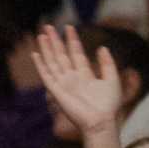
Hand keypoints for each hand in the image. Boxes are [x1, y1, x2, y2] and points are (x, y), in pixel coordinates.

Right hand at [30, 24, 126, 138]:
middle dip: (55, 40)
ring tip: (42, 35)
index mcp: (84, 74)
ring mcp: (63, 83)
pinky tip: (36, 55)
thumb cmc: (109, 105)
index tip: (69, 27)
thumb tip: (101, 47)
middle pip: (61, 55)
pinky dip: (40, 65)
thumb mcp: (112, 79)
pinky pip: (46, 75)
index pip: (75, 53)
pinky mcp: (56, 91)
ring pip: (52, 62)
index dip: (72, 40)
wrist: (101, 121)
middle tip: (48, 26)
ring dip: (47, 48)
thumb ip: (107, 63)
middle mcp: (71, 77)